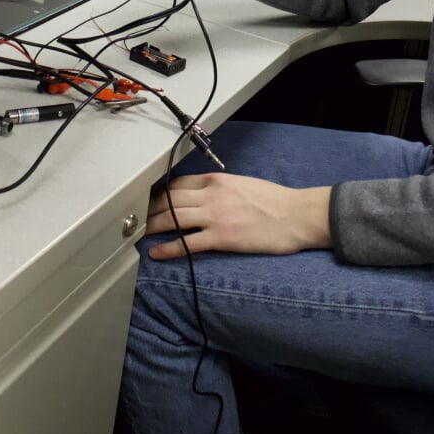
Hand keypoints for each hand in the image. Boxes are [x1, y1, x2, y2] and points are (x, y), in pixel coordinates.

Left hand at [145, 173, 331, 259]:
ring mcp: (215, 216)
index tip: (150, 199)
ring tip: (140, 233)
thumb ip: (221, 188)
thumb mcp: (243, 184)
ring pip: (174, 218)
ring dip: (154, 226)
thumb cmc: (274, 201)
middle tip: (137, 217)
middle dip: (151, 208)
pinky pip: (187, 243)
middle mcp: (211, 195)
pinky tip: (156, 253)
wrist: (295, 215)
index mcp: (217, 180)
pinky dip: (168, 248)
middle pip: (170, 199)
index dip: (160, 192)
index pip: (179, 183)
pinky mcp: (221, 238)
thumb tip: (205, 196)